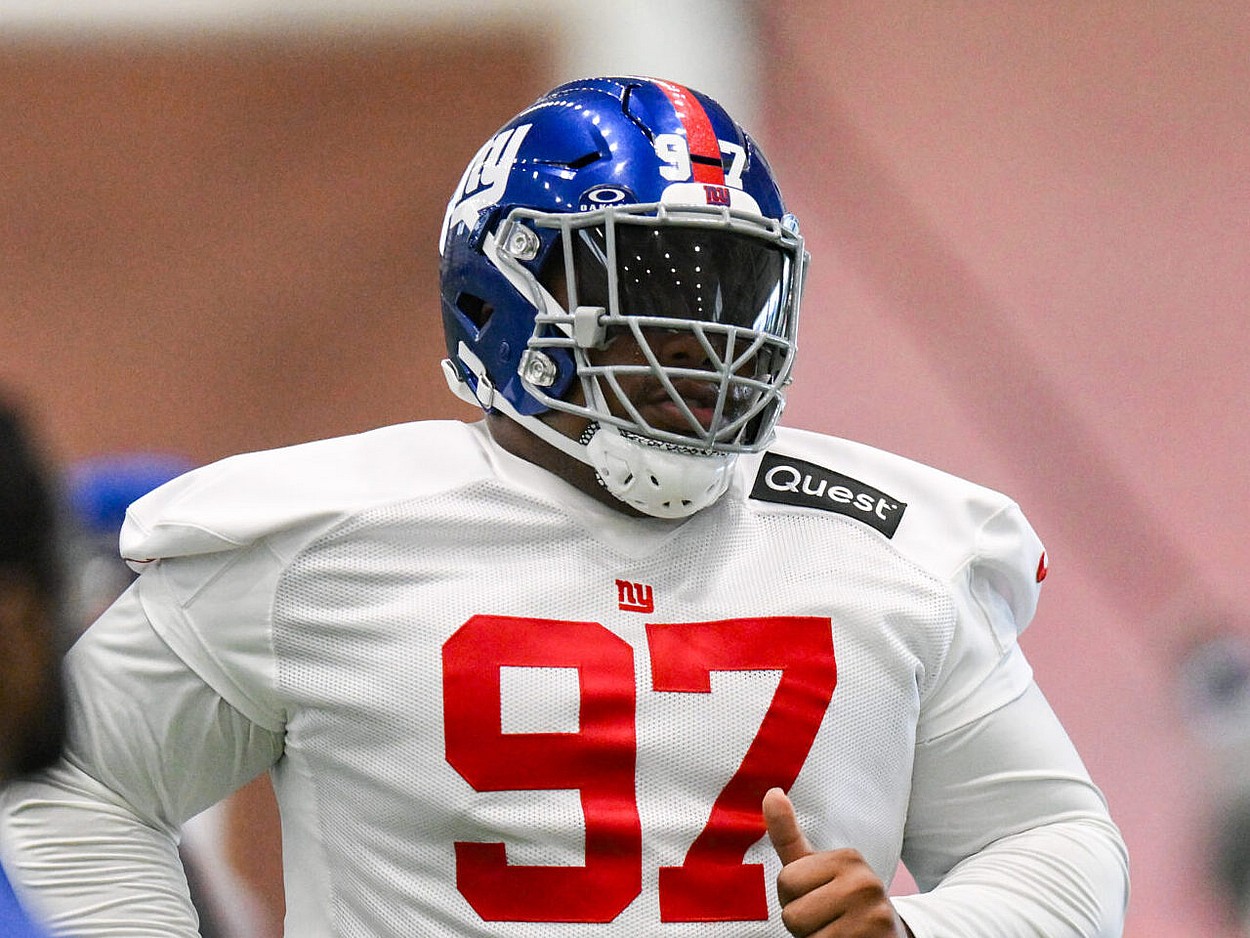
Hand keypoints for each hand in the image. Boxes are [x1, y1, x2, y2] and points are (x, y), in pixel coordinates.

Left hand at [763, 787, 912, 937]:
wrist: (889, 936)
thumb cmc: (842, 900)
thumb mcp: (815, 866)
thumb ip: (788, 835)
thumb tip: (771, 793)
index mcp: (848, 858)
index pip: (786, 881)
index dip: (792, 898)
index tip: (818, 897)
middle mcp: (865, 883)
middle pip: (793, 913)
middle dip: (802, 923)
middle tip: (828, 919)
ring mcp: (874, 916)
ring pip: (807, 937)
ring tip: (837, 932)